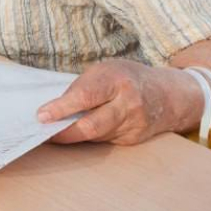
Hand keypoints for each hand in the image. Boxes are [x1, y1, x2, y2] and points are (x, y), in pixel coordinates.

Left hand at [37, 60, 197, 145]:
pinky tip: (75, 134)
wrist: (168, 94)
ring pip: (95, 136)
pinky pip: (104, 140)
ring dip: (72, 136)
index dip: (61, 108)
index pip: (85, 96)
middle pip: (91, 125)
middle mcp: (128, 104)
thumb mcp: (104, 70)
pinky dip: (87, 138)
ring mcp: (133, 125)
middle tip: (42, 133)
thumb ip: (83, 86)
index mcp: (117, 80)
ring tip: (52, 134)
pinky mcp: (133, 139)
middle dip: (64, 132)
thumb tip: (54, 107)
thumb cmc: (127, 77)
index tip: (41, 115)